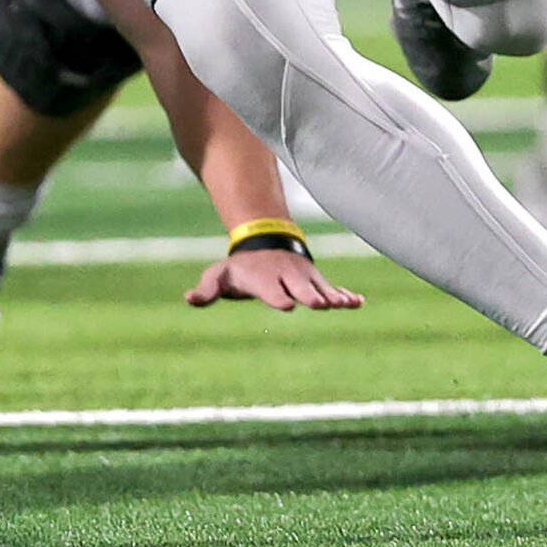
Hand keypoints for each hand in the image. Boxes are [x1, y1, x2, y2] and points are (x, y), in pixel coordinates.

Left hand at [186, 249, 364, 310]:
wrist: (264, 242)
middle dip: (309, 295)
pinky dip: (346, 295)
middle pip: (300, 289)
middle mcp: (287, 278)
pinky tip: (358, 302)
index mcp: (264, 280)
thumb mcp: (219, 276)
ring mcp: (304, 279)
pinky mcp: (316, 281)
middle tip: (319, 304)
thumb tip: (188, 299)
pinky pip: (334, 288)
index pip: (271, 291)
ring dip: (334, 296)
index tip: (287, 304)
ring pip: (321, 288)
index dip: (277, 297)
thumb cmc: (241, 267)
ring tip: (346, 304)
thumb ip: (207, 290)